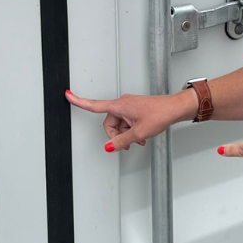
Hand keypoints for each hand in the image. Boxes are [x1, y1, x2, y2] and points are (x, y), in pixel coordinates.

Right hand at [65, 88, 194, 150]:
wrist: (174, 108)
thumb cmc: (160, 113)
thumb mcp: (139, 133)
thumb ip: (122, 141)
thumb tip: (109, 147)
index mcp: (119, 105)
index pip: (94, 105)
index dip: (79, 101)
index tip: (68, 95)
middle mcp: (122, 103)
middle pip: (109, 123)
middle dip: (117, 135)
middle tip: (128, 143)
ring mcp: (129, 106)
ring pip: (119, 125)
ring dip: (126, 134)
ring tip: (139, 139)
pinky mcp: (135, 109)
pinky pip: (127, 122)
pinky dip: (131, 130)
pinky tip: (140, 136)